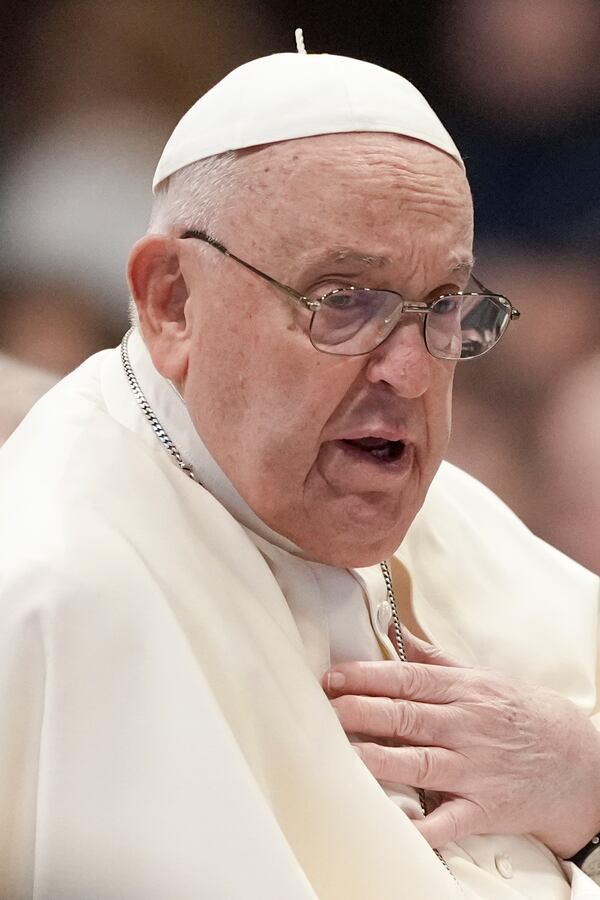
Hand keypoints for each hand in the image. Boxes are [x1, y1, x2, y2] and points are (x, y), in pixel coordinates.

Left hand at [324, 629, 599, 855]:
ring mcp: (475, 768)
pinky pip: (451, 819)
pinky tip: (398, 825)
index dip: (368, 677)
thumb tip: (394, 632)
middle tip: (327, 709)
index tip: (333, 677)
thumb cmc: (517, 713)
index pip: (408, 680)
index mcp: (463, 691)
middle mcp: (466, 726)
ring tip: (345, 755)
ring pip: (422, 762)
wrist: (576, 761)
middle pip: (407, 716)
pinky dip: (426, 826)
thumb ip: (434, 659)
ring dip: (381, 760)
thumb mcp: (480, 677)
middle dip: (364, 712)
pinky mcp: (485, 807)